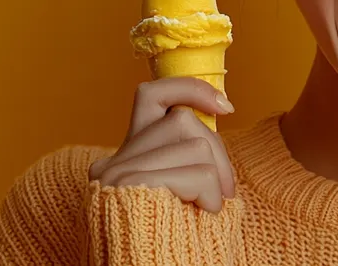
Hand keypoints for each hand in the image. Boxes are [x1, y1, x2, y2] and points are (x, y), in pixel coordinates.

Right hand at [88, 77, 235, 211]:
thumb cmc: (170, 249)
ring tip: (209, 208)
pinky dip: (210, 191)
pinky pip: (194, 171)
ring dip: (216, 177)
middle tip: (224, 192)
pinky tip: (205, 212)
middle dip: (218, 152)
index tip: (226, 107)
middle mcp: (112, 163)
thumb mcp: (175, 196)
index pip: (151, 94)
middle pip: (183, 120)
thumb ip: (182, 158)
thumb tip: (216, 113)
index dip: (190, 89)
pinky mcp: (129, 189)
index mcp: (124, 160)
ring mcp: (117, 175)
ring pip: (195, 144)